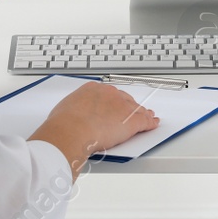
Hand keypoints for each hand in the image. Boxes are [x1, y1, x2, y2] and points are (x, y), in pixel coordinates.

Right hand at [32, 81, 158, 159]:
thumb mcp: (65, 108)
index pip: (108, 94)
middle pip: (124, 100)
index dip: (113, 102)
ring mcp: (122, 106)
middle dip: (127, 107)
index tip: (113, 107)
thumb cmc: (64, 122)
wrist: (72, 129)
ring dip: (142, 114)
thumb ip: (74, 109)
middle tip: (129, 114)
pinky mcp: (131, 121)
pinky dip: (150, 123)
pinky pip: (145, 121)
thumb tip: (70, 115)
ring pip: (136, 110)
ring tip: (147, 117)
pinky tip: (153, 124)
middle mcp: (110, 94)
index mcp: (93, 89)